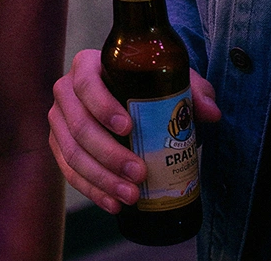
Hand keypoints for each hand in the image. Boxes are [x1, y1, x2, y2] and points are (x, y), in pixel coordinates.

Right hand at [48, 50, 220, 211]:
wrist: (127, 97)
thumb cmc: (146, 85)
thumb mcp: (169, 79)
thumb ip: (192, 89)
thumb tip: (211, 112)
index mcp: (87, 66)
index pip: (86, 84)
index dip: (102, 106)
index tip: (128, 127)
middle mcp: (66, 91)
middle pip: (78, 125)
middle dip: (108, 154)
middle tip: (139, 173)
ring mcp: (59, 120)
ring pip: (72, 153)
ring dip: (101, 178)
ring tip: (131, 195)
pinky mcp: (58, 146)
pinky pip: (68, 172)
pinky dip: (91, 190)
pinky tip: (113, 204)